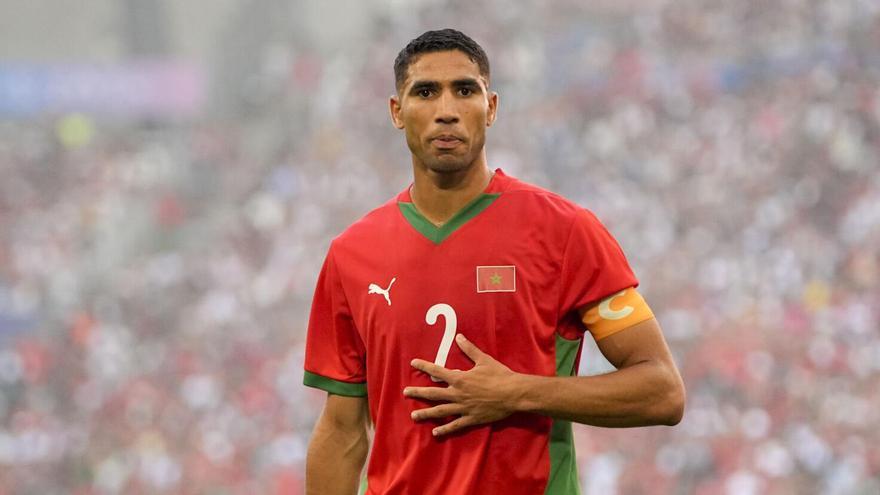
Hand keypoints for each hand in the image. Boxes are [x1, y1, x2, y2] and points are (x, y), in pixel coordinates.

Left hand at [404, 334, 518, 436]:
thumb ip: (469, 349)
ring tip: (414, 415)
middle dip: (418, 392)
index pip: (437, 371)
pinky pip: (455, 425)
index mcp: (460, 378)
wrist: (514, 394)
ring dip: (426, 413)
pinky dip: (445, 429)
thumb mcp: (484, 360)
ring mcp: (463, 408)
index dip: (424, 366)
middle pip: (433, 393)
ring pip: (441, 411)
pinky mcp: (471, 418)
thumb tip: (459, 336)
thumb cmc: (500, 375)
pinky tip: (435, 432)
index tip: (413, 363)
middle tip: (405, 392)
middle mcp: (458, 394)